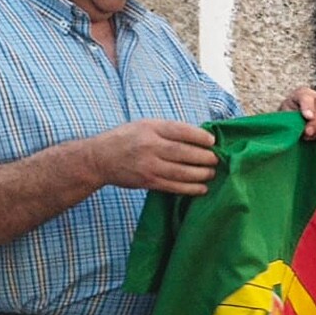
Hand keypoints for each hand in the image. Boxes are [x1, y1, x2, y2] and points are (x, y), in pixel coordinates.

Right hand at [87, 119, 217, 194]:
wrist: (99, 158)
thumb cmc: (127, 139)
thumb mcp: (144, 125)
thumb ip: (168, 130)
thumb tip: (200, 136)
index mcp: (150, 128)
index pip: (180, 131)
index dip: (199, 136)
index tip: (212, 141)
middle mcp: (149, 146)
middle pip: (184, 153)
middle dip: (205, 157)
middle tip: (216, 159)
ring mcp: (148, 165)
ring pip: (181, 172)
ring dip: (201, 174)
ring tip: (212, 173)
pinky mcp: (147, 181)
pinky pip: (174, 187)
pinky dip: (191, 189)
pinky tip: (202, 188)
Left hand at [284, 86, 315, 142]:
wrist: (295, 118)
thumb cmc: (290, 114)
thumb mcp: (284, 113)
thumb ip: (290, 117)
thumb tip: (295, 126)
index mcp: (304, 93)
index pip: (307, 98)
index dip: (308, 108)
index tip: (308, 117)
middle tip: (308, 133)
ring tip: (310, 137)